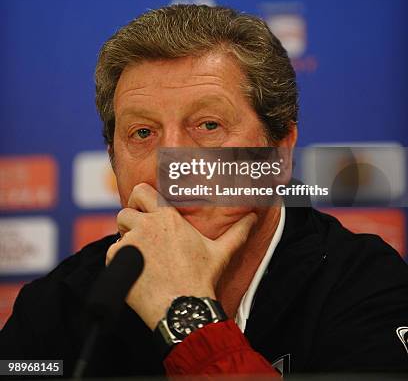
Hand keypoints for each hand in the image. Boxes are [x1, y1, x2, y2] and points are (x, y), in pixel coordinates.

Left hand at [106, 183, 256, 329]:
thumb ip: (237, 232)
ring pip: (118, 234)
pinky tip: (136, 273)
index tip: (144, 210)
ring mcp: (131, 243)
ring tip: (141, 258)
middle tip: (141, 237)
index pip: (140, 191)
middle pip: (125, 212)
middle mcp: (146, 225)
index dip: (140, 199)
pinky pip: (112, 254)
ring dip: (126, 242)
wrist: (183, 308)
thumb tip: (253, 218)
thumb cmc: (201, 278)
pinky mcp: (118, 261)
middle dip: (130, 222)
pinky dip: (119, 262)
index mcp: (167, 216)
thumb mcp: (221, 252)